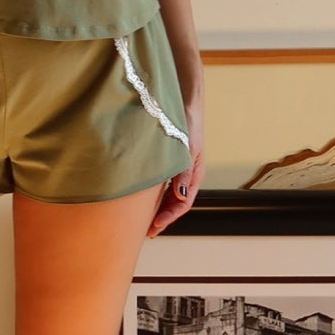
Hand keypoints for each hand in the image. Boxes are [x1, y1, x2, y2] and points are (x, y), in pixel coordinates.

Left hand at [146, 98, 204, 237]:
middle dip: (161, 219)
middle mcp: (185, 175)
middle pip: (174, 204)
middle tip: (146, 233)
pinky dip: (152, 195)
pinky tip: (140, 199)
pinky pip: (161, 184)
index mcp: (194, 174)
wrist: (182, 101)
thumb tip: (180, 197)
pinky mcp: (167, 162)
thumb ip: (183, 173)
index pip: (182, 204)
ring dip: (157, 209)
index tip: (154, 228)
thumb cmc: (186, 123)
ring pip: (167, 196)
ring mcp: (177, 169)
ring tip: (141, 221)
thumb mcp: (186, 149)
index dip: (168, 218)